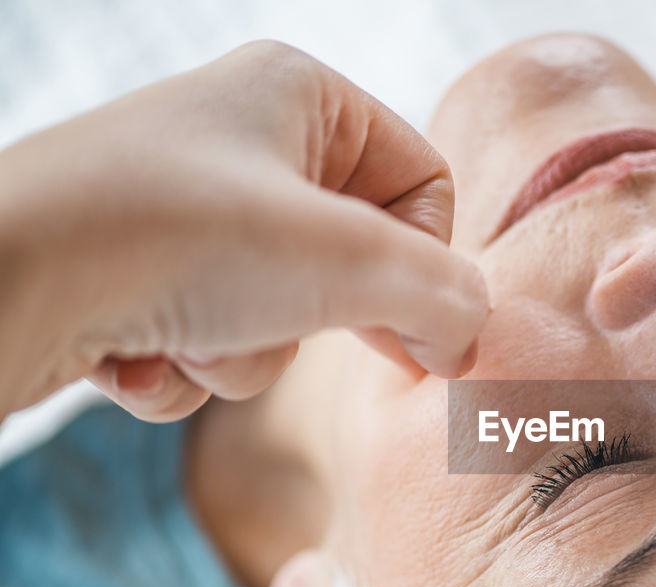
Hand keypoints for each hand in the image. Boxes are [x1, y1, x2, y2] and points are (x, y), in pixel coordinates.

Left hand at [0, 40, 487, 421]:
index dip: (428, 264)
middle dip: (320, 315)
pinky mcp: (140, 276)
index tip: (424, 334)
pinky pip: (216, 341)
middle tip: (302, 328)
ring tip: (192, 333)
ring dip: (249, 351)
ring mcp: (188, 212)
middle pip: (354, 259)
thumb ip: (443, 297)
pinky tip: (138, 355)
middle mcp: (244, 144)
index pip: (423, 184)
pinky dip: (190, 368)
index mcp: (301, 98)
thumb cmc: (170, 239)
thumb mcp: (344, 260)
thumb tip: (465, 341)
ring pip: (284, 314)